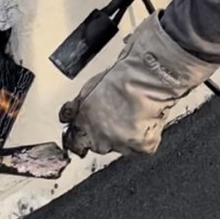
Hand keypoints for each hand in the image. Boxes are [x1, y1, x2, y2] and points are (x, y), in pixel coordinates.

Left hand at [58, 12, 217, 156]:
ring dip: (125, 135)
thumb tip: (69, 114)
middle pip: (98, 145)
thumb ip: (77, 106)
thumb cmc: (123, 72)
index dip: (80, 134)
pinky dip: (146, 135)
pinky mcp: (144, 146)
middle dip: (103, 133)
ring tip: (134, 113)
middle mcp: (100, 139)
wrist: (149, 74)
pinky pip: (143, 146)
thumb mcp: (89, 87)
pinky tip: (147, 119)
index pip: (73, 141)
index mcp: (83, 123)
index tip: (84, 130)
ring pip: (121, 146)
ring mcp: (123, 144)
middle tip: (115, 114)